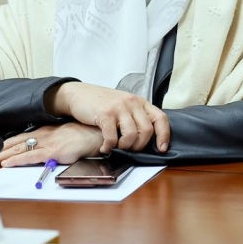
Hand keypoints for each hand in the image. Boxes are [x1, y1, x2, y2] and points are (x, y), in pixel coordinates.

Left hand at [0, 123, 103, 166]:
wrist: (99, 134)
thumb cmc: (86, 135)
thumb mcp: (66, 136)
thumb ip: (54, 142)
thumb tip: (46, 150)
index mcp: (46, 132)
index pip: (20, 138)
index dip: (5, 144)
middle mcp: (43, 136)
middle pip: (15, 143)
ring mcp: (47, 143)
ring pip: (19, 149)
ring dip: (1, 156)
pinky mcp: (53, 152)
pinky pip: (31, 156)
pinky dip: (17, 160)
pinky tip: (6, 163)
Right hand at [46, 82, 169, 153]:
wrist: (79, 94)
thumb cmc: (102, 103)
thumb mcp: (124, 105)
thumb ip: (135, 116)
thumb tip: (145, 138)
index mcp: (140, 102)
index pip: (160, 118)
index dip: (164, 135)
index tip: (162, 149)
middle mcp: (132, 103)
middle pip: (147, 130)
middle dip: (139, 145)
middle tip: (129, 149)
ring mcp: (119, 108)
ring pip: (132, 135)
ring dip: (124, 147)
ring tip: (116, 148)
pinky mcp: (105, 114)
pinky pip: (112, 137)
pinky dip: (109, 147)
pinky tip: (104, 148)